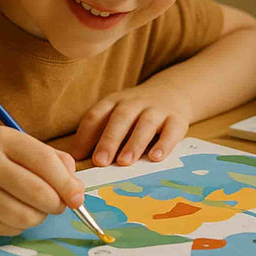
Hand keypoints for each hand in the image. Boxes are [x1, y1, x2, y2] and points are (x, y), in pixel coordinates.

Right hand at [0, 126, 82, 235]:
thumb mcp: (8, 145)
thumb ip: (46, 158)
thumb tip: (75, 185)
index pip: (45, 162)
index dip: (67, 183)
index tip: (77, 196)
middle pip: (39, 193)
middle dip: (57, 204)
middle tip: (59, 206)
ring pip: (26, 217)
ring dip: (37, 217)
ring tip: (32, 208)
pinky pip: (8, 229)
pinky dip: (17, 225)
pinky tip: (7, 212)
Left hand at [70, 82, 191, 165]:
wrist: (172, 93)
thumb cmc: (135, 114)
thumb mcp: (115, 115)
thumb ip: (99, 134)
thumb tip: (78, 160)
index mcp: (114, 102)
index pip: (96, 114)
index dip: (86, 135)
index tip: (78, 156)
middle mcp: (134, 103)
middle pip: (120, 118)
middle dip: (109, 140)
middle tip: (100, 161)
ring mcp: (157, 110)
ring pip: (145, 124)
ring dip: (134, 143)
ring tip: (124, 162)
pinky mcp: (177, 120)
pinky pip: (171, 131)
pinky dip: (164, 144)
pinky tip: (156, 157)